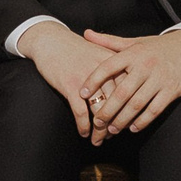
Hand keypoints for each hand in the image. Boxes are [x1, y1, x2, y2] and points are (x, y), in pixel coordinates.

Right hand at [22, 22, 135, 138]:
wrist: (51, 40)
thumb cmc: (76, 49)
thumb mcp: (101, 53)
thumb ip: (116, 69)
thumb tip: (129, 92)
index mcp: (114, 63)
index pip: (129, 92)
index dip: (129, 111)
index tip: (128, 124)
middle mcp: (104, 72)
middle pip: (116, 105)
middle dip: (116, 124)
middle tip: (114, 135)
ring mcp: (87, 79)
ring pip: (100, 111)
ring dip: (100, 130)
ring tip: (99, 140)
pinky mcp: (70, 85)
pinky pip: (81, 112)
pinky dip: (84, 126)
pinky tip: (84, 133)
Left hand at [79, 28, 180, 138]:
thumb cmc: (159, 47)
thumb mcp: (135, 42)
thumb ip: (110, 41)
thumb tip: (86, 34)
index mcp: (134, 53)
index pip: (108, 67)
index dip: (93, 81)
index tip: (82, 94)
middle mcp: (145, 66)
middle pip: (121, 92)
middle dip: (107, 109)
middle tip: (96, 122)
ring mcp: (160, 79)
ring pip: (137, 104)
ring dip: (123, 119)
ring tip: (113, 128)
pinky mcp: (172, 90)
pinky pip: (154, 109)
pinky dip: (143, 121)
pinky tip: (133, 127)